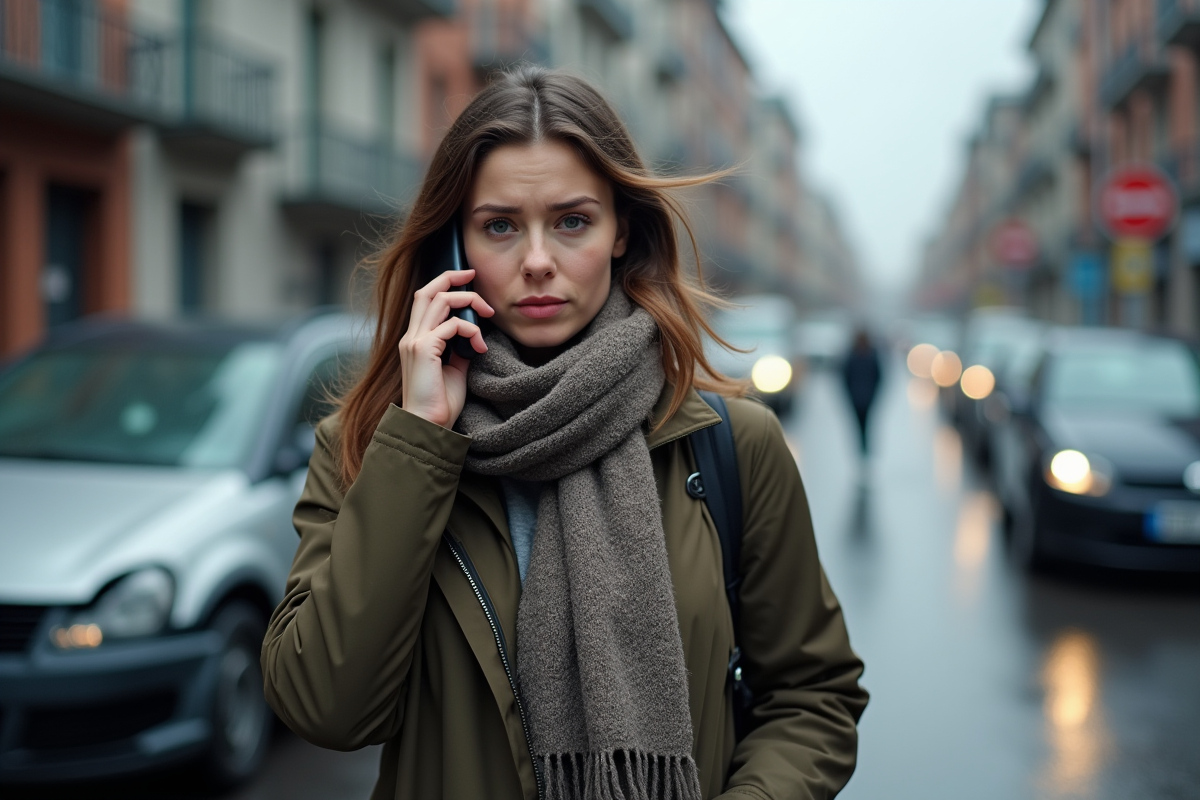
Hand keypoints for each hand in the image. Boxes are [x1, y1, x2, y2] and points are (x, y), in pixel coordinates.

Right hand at [399, 269, 494, 428]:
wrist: (428, 427)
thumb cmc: (440, 403)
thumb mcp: (454, 369)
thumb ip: (459, 349)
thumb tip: (474, 336)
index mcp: (416, 340)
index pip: (425, 299)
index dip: (445, 284)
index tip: (468, 280)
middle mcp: (411, 337)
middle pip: (427, 291)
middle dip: (452, 278)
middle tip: (474, 276)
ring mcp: (415, 342)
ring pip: (440, 300)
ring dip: (469, 302)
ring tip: (488, 316)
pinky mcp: (423, 350)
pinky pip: (452, 325)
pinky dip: (471, 330)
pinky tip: (480, 348)